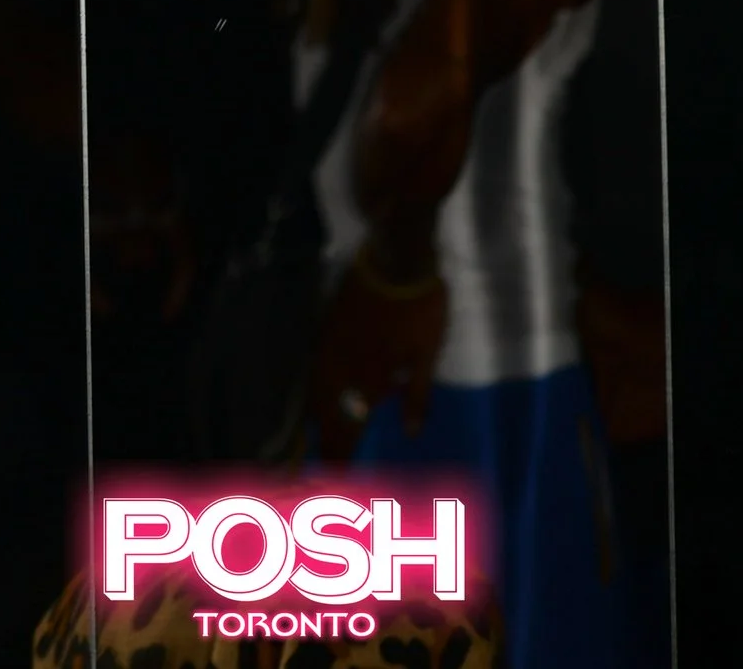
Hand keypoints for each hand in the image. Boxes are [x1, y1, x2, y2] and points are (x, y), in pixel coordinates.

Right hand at [307, 246, 445, 462]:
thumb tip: (410, 433)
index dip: (342, 459)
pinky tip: (316, 397)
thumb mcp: (428, 354)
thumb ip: (417, 396)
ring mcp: (331, 348)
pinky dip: (314, 391)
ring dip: (318, 421)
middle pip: (328, 418)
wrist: (398, 257)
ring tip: (319, 440)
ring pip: (316, 395)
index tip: (336, 484)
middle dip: (327, 447)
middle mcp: (344, 371)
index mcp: (369, 381)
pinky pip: (314, 370)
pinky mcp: (327, 328)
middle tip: (324, 473)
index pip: (350, 431)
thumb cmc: (421, 308)